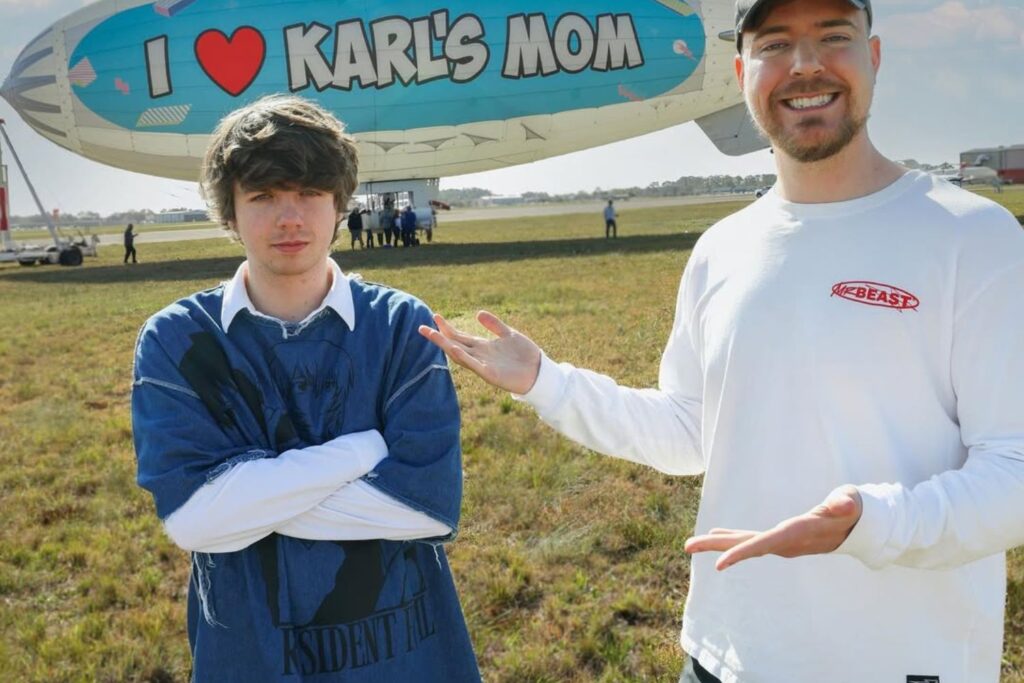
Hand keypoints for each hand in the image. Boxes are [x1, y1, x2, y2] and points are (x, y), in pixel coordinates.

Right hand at [418, 311, 541, 394]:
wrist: (539, 372)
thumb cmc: (524, 355)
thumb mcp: (509, 334)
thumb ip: (494, 325)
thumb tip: (478, 313)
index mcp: (483, 346)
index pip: (460, 336)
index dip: (447, 327)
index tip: (435, 316)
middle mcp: (479, 355)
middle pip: (454, 344)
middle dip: (438, 337)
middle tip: (422, 327)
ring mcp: (483, 365)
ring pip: (460, 354)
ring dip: (445, 345)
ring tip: (432, 336)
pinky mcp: (490, 374)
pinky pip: (474, 365)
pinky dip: (464, 357)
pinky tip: (454, 349)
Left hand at [683, 485, 862, 570]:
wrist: (857, 527)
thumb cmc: (852, 510)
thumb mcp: (850, 503)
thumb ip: (845, 504)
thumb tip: (843, 505)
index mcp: (797, 534)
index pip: (764, 545)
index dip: (742, 553)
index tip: (719, 565)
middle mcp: (785, 543)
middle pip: (746, 546)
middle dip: (717, 546)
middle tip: (687, 546)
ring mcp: (781, 542)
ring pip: (745, 543)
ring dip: (718, 543)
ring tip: (691, 544)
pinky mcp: (780, 537)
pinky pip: (751, 538)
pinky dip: (733, 536)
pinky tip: (717, 533)